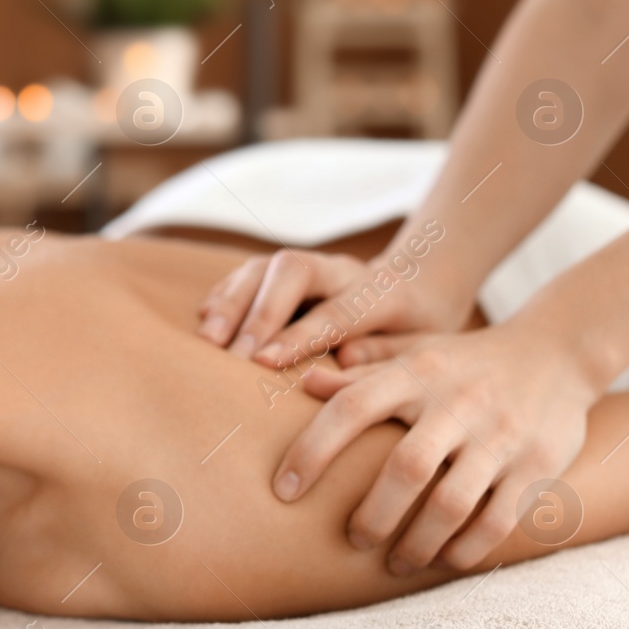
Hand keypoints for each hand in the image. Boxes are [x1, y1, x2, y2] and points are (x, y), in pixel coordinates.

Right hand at [198, 246, 474, 366]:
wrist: (421, 286)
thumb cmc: (419, 331)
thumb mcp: (423, 347)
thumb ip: (387, 354)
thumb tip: (346, 359)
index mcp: (384, 292)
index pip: (338, 309)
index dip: (300, 334)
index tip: (265, 362)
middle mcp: (343, 270)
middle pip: (293, 270)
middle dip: (259, 311)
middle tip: (234, 355)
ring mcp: (312, 266)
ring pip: (265, 267)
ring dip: (232, 301)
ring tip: (208, 340)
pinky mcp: (285, 272)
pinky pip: (249, 273)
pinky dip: (225, 294)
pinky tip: (205, 319)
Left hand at [274, 322, 603, 573]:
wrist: (560, 352)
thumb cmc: (465, 361)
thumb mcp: (415, 353)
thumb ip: (363, 372)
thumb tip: (301, 382)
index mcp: (417, 373)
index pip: (352, 408)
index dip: (312, 450)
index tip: (284, 492)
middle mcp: (458, 403)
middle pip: (406, 468)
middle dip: (372, 515)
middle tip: (352, 540)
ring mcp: (502, 436)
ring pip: (453, 504)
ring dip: (417, 543)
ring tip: (395, 562)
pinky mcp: (538, 465)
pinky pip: (499, 521)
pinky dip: (465, 550)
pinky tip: (443, 561)